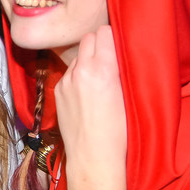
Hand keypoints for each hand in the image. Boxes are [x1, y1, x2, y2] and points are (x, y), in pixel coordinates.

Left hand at [54, 25, 126, 172]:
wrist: (93, 156)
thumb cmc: (119, 132)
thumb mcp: (130, 95)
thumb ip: (123, 68)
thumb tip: (122, 50)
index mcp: (102, 69)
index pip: (104, 32)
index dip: (114, 37)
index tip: (120, 46)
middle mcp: (81, 71)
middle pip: (89, 37)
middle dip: (100, 44)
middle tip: (111, 58)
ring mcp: (66, 81)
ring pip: (78, 55)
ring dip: (88, 60)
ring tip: (99, 79)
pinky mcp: (58, 91)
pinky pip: (69, 72)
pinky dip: (78, 76)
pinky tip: (87, 93)